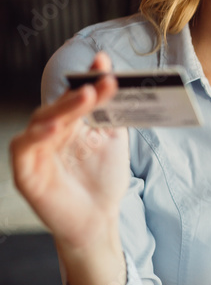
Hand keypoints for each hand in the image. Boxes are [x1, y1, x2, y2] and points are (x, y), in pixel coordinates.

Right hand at [10, 52, 128, 251]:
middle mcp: (49, 133)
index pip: (74, 96)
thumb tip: (111, 76)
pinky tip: (55, 128)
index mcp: (69, 123)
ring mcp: (35, 151)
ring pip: (41, 121)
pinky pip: (23, 148)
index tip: (104, 65)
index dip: (88, 80)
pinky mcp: (25, 172)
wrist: (98, 220)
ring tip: (83, 97)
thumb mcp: (112, 141)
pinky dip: (37, 136)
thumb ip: (112, 110)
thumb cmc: (103, 182)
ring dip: (62, 108)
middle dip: (79, 92)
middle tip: (99, 81)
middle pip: (59, 106)